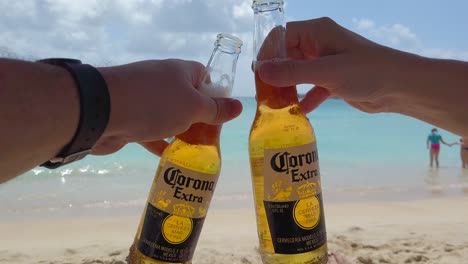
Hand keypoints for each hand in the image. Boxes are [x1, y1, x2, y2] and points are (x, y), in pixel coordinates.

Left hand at [93, 59, 241, 155]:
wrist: (101, 111)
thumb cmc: (155, 104)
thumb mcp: (193, 107)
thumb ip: (215, 110)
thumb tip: (238, 106)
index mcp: (181, 72)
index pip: (205, 77)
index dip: (216, 94)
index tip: (222, 115)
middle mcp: (163, 82)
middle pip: (188, 99)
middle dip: (199, 119)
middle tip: (211, 140)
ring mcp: (145, 99)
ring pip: (170, 116)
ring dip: (181, 132)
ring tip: (195, 152)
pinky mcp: (130, 117)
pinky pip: (151, 130)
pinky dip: (160, 142)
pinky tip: (170, 157)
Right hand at [257, 17, 423, 113]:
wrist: (401, 88)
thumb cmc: (366, 72)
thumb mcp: (326, 72)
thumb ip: (293, 72)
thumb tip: (260, 72)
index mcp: (316, 32)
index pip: (281, 35)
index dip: (267, 53)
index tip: (259, 74)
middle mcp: (319, 44)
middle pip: (287, 56)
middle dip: (275, 74)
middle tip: (264, 94)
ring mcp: (326, 63)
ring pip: (297, 73)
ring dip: (287, 88)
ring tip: (275, 105)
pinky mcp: (332, 81)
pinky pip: (310, 88)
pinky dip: (304, 99)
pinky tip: (298, 112)